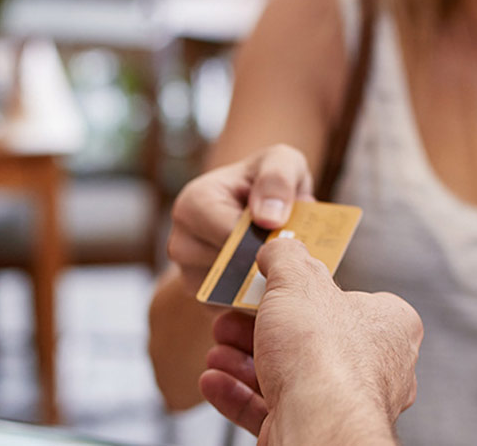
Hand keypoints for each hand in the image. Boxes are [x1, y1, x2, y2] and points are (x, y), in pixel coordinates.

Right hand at [167, 144, 314, 292]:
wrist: (262, 206)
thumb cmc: (271, 181)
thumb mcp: (283, 162)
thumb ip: (278, 178)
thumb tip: (268, 218)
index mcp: (193, 204)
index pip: (229, 237)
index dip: (264, 240)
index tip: (289, 237)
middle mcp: (181, 243)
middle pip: (228, 270)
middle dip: (265, 265)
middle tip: (294, 255)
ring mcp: (189, 275)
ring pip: (231, 295)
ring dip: (264, 286)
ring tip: (283, 265)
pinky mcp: (205, 301)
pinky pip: (233, 313)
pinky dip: (259, 303)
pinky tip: (275, 282)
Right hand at [198, 239, 421, 444]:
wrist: (316, 425)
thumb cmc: (322, 354)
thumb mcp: (298, 280)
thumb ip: (286, 257)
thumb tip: (278, 248)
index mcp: (388, 327)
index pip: (350, 299)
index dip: (304, 291)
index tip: (268, 286)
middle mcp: (376, 369)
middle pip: (308, 339)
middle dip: (258, 329)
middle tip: (229, 319)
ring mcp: (344, 404)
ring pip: (288, 376)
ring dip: (242, 362)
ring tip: (216, 349)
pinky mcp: (314, 429)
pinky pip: (272, 409)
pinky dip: (239, 394)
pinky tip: (213, 380)